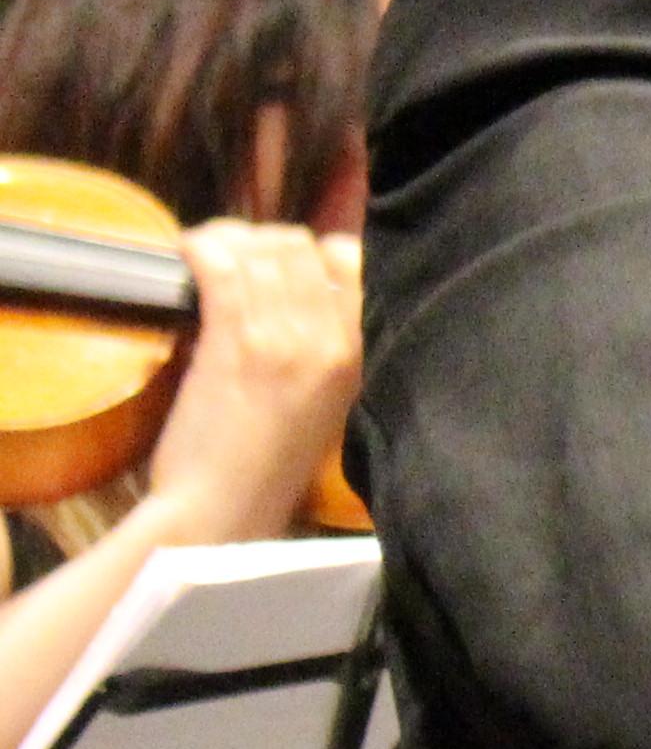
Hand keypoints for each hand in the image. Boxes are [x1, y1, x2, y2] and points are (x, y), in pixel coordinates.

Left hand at [142, 224, 362, 540]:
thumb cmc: (273, 462)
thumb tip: (301, 286)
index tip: (284, 264)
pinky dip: (201, 247)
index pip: (353, 260)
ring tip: (210, 257)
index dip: (314, 249)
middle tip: (236, 261)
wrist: (225, 506)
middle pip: (301, 246)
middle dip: (263, 243)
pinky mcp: (234, 341)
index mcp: (362, 352)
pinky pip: (222, 266)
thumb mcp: (329, 398)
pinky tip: (189, 253)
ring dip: (228, 242)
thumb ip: (328, 344)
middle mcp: (331, 338)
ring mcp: (283, 337)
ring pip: (261, 250)